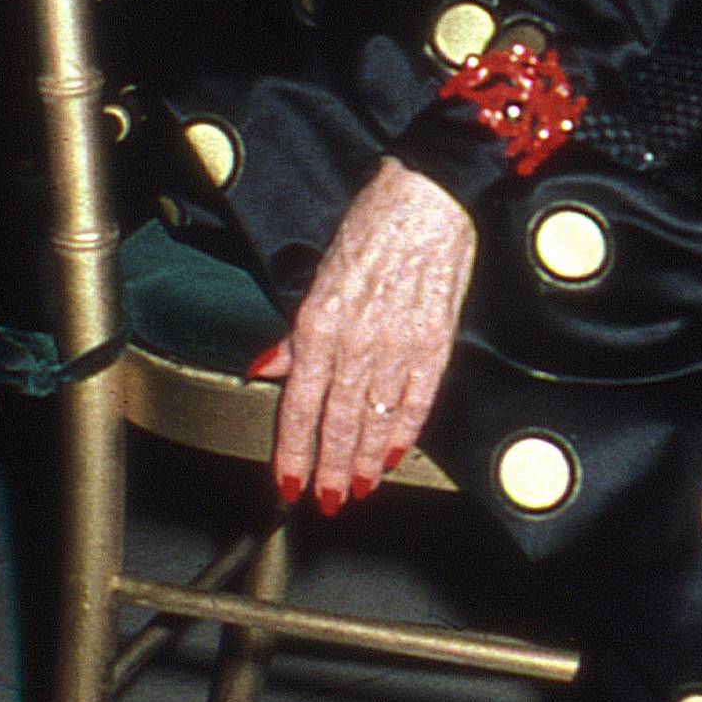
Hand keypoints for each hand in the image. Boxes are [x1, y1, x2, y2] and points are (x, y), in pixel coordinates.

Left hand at [257, 159, 476, 511]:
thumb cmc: (371, 227)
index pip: (300, 404)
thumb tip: (266, 370)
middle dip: (329, 468)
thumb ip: (294, 333)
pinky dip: (404, 432)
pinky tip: (394, 455)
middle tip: (326, 501)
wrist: (428, 200)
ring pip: (376, 419)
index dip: (293, 449)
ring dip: (364, 460)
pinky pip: (418, 401)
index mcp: (320, 323)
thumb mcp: (318, 276)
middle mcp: (357, 341)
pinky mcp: (435, 343)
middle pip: (337, 421)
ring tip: (357, 488)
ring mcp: (399, 346)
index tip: (288, 481)